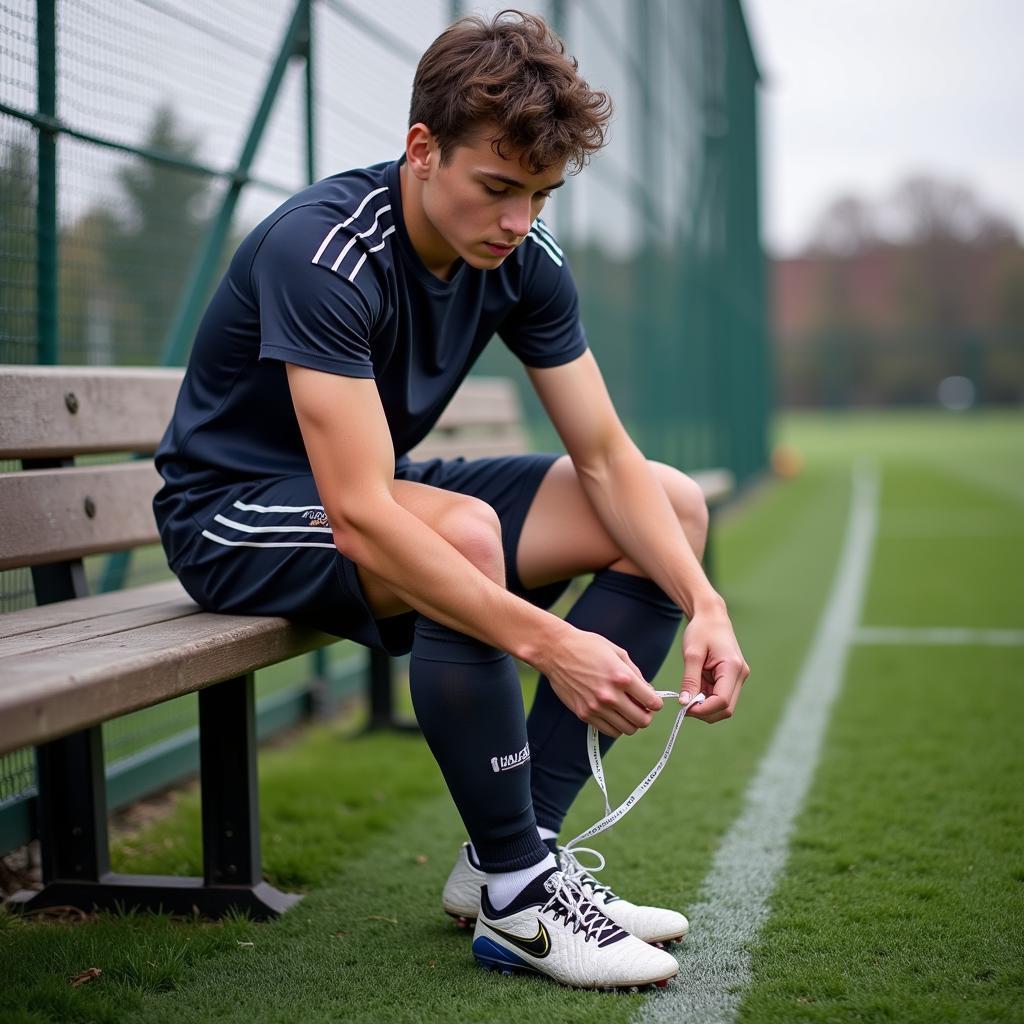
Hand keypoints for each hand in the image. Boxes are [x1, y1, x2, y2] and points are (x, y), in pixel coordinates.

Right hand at [539, 625, 664, 738]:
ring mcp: (596, 707)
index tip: (652, 700)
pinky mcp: (584, 714)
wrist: (556, 651)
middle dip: (646, 715)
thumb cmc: (587, 646)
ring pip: (627, 729)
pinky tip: (612, 713)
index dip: (656, 703)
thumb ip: (636, 673)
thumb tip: (648, 691)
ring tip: (626, 710)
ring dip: (631, 722)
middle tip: (641, 707)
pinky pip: (609, 731)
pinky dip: (615, 726)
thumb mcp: (618, 652)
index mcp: (622, 677)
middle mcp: (610, 695)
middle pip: (642, 721)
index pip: (653, 702)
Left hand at [679, 607, 749, 722]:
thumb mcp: (691, 654)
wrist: (712, 617)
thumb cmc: (701, 630)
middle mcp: (740, 675)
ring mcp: (738, 678)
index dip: (703, 709)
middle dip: (705, 712)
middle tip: (684, 704)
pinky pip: (721, 697)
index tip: (684, 707)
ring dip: (706, 706)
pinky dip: (707, 699)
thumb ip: (689, 680)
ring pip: (725, 706)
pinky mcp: (733, 678)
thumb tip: (685, 703)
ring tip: (689, 693)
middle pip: (726, 708)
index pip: (722, 701)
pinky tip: (696, 689)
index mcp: (732, 667)